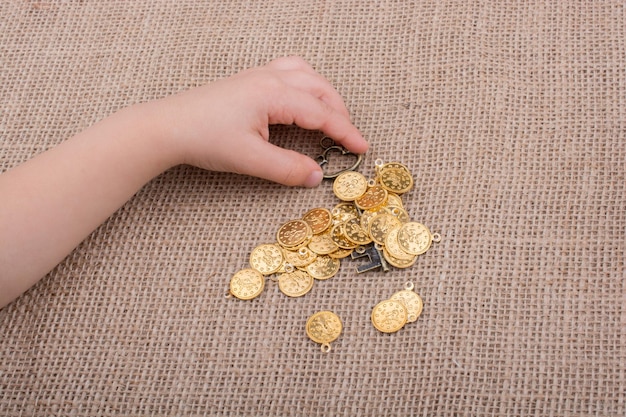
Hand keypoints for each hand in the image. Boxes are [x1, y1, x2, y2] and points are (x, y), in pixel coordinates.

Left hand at [155, 56, 367, 186]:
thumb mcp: (250, 159)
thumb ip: (287, 168)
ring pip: (306, 75)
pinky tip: (302, 98)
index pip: (321, 113)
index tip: (362, 149)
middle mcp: (270, 78)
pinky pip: (288, 70)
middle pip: (319, 89)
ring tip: (332, 116)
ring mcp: (258, 75)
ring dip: (325, 94)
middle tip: (349, 139)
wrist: (168, 126)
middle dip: (340, 112)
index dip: (345, 132)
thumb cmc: (205, 138)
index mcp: (274, 94)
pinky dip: (306, 83)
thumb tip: (316, 176)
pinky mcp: (249, 80)